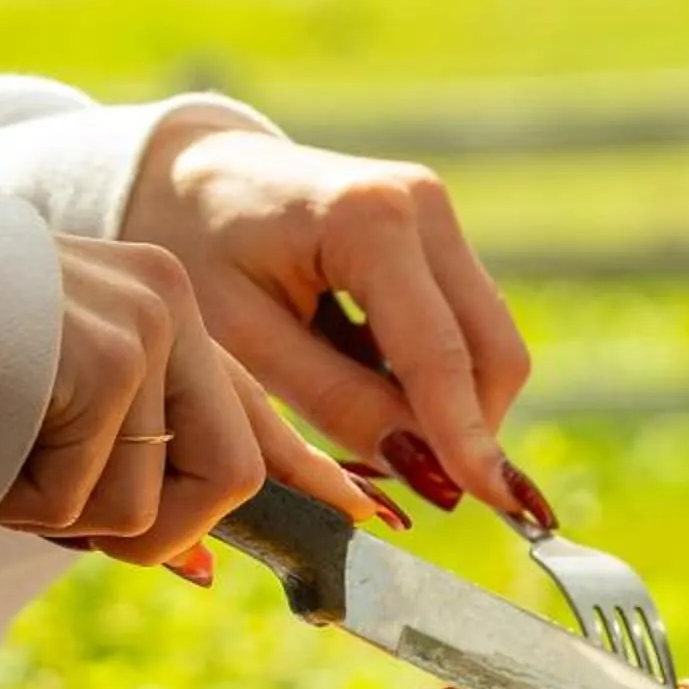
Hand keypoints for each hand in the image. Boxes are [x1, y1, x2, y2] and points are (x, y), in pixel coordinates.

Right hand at [0, 232, 385, 568]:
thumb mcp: (34, 395)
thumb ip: (118, 451)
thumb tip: (206, 563)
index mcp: (144, 291)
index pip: (240, 402)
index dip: (294, 476)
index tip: (364, 516)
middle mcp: (162, 293)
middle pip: (228, 464)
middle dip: (163, 529)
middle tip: (64, 518)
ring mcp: (143, 320)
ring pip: (153, 500)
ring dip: (64, 512)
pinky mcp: (111, 357)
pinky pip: (102, 500)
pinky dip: (33, 504)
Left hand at [120, 120, 536, 522]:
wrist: (184, 175)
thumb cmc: (196, 250)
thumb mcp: (245, 337)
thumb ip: (337, 401)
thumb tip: (429, 474)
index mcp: (367, 218)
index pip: (439, 354)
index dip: (469, 440)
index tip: (503, 513)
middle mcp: (420, 201)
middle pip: (492, 351)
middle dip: (469, 430)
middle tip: (414, 488)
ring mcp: (434, 209)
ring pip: (488, 342)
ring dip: (452, 405)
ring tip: (369, 429)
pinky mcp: (436, 228)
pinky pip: (465, 324)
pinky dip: (435, 374)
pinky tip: (370, 386)